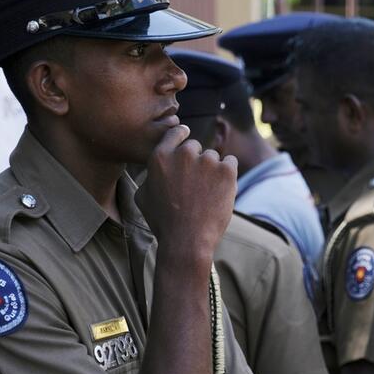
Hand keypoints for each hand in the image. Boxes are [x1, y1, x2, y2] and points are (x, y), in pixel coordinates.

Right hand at [135, 126, 237, 261]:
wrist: (187, 240)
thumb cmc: (163, 222)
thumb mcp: (143, 197)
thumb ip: (149, 176)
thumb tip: (154, 170)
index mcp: (161, 156)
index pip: (175, 133)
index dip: (182, 135)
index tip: (186, 138)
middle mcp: (184, 153)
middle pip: (195, 147)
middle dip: (196, 161)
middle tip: (195, 185)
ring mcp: (207, 161)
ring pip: (213, 157)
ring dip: (212, 170)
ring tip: (206, 195)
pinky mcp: (226, 170)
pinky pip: (230, 163)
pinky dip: (228, 175)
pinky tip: (219, 192)